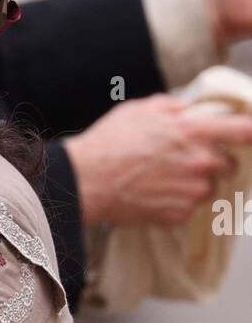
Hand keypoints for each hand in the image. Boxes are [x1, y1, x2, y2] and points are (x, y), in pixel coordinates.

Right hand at [65, 94, 251, 227]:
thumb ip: (173, 107)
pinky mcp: (179, 214)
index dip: (250, 132)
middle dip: (215, 163)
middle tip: (188, 161)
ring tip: (165, 180)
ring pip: (209, 189)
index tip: (249, 135)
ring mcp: (191, 192)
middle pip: (231, 165)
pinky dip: (176, 204)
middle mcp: (200, 162)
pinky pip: (188, 209)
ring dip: (195, 185)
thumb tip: (187, 109)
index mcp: (194, 131)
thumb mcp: (141, 109)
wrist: (86, 181)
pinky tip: (154, 195)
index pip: (245, 130)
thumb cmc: (109, 143)